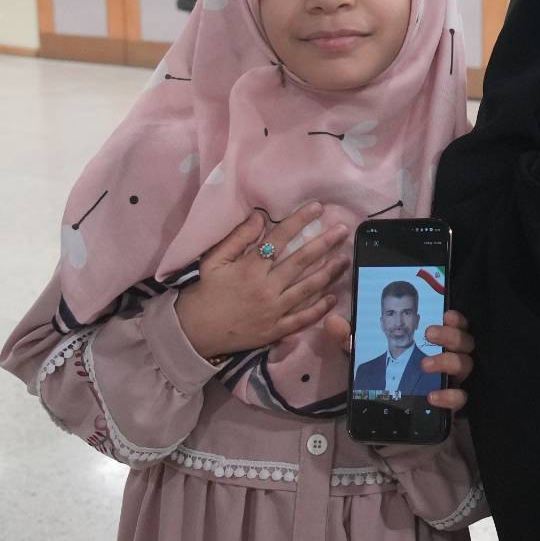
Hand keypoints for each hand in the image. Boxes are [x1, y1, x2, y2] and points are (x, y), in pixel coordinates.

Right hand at [176, 203, 346, 358]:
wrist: (194, 332)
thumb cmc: (205, 291)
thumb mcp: (214, 261)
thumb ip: (238, 238)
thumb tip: (259, 216)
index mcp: (250, 269)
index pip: (279, 240)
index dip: (299, 222)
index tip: (318, 208)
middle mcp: (266, 288)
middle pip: (300, 262)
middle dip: (324, 244)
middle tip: (343, 231)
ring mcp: (273, 311)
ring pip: (307, 289)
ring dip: (329, 273)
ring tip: (345, 259)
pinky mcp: (276, 330)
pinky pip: (302, 318)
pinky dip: (319, 308)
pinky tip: (334, 297)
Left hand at [324, 308, 473, 411]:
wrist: (386, 411)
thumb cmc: (382, 373)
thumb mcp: (362, 354)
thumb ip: (348, 338)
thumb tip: (333, 321)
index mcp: (437, 341)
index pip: (458, 324)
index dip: (456, 318)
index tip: (445, 313)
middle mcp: (451, 357)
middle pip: (465, 341)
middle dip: (450, 335)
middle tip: (429, 334)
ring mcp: (454, 380)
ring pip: (466, 364)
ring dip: (448, 361)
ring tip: (424, 364)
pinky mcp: (451, 403)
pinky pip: (461, 398)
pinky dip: (450, 395)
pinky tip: (432, 396)